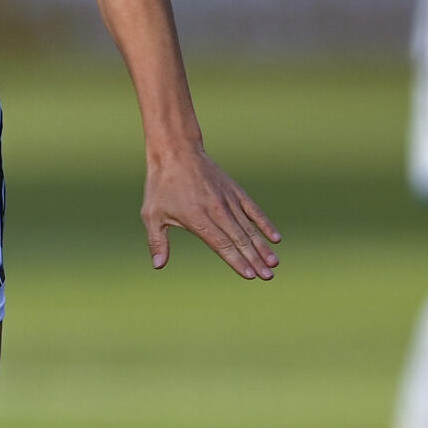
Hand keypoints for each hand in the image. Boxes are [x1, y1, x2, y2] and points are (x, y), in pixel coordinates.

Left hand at [143, 146, 280, 279]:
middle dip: (255, 259)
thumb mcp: (151, 214)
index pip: (221, 245)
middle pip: (240, 240)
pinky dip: (265, 224)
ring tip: (274, 263)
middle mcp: (217, 211)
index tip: (249, 275)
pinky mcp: (235, 191)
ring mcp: (229, 200)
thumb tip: (158, 265)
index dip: (236, 261)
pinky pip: (254, 210)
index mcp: (198, 219)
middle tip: (268, 276)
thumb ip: (157, 241)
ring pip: (249, 228)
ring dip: (262, 246)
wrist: (177, 152)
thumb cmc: (161, 185)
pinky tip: (276, 238)